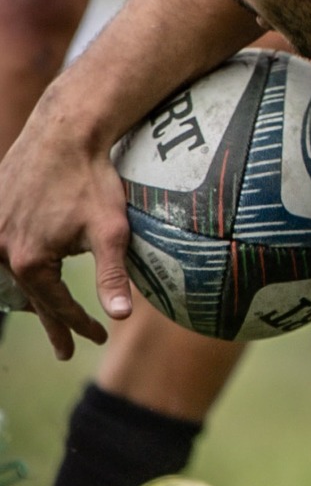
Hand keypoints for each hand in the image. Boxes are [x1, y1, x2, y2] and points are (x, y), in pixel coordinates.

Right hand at [0, 87, 135, 357]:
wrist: (64, 133)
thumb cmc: (92, 180)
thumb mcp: (111, 232)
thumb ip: (113, 276)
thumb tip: (123, 316)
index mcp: (30, 260)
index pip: (57, 306)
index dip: (80, 325)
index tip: (100, 338)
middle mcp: (2, 248)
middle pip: (32, 296)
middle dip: (53, 322)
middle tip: (66, 352)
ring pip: (15, 274)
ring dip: (34, 295)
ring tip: (48, 316)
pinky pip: (3, 250)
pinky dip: (18, 268)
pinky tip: (27, 275)